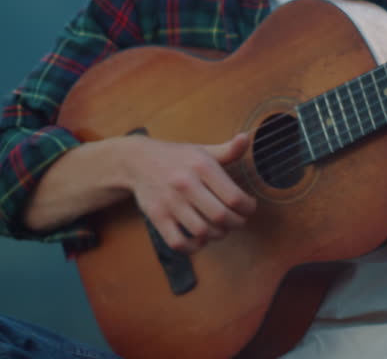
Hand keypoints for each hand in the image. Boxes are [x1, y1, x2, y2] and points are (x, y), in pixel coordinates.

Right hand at [123, 132, 256, 253]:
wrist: (138, 161)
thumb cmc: (176, 158)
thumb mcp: (202, 150)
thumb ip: (228, 150)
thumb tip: (246, 139)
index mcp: (201, 166)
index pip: (234, 196)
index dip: (248, 207)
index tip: (248, 207)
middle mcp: (185, 184)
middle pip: (220, 216)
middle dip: (236, 223)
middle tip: (237, 220)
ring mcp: (170, 202)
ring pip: (202, 231)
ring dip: (217, 235)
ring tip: (220, 228)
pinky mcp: (157, 217)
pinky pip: (178, 242)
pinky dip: (193, 246)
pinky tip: (199, 238)